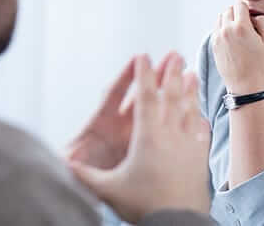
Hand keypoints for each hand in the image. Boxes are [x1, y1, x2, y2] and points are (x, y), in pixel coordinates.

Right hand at [69, 54, 211, 222]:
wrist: (179, 223)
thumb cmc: (144, 207)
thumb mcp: (109, 190)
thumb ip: (85, 176)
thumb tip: (61, 166)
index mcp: (147, 137)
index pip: (144, 97)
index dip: (143, 75)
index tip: (143, 56)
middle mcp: (169, 135)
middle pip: (171, 97)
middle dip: (171, 74)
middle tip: (176, 54)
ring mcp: (187, 145)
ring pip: (189, 110)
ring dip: (190, 91)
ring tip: (193, 74)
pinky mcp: (199, 159)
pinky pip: (200, 133)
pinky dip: (200, 121)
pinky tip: (202, 115)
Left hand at [211, 1, 263, 93]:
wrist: (245, 84)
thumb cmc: (260, 64)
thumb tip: (255, 15)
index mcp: (241, 27)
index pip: (240, 5)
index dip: (247, 9)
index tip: (251, 17)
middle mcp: (226, 30)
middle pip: (228, 9)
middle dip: (237, 13)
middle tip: (246, 24)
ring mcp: (217, 38)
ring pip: (220, 18)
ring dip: (229, 20)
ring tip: (239, 32)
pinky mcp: (213, 45)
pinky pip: (216, 29)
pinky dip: (223, 29)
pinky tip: (233, 39)